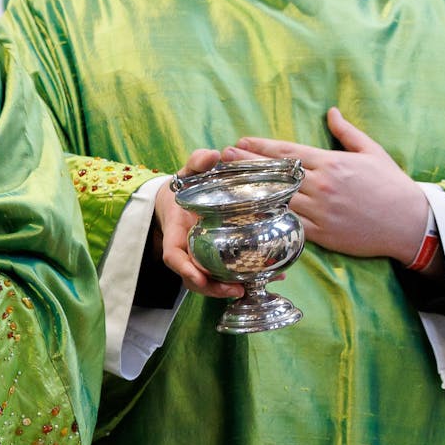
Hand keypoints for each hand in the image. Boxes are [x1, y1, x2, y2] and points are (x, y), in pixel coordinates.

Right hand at [155, 149, 243, 298]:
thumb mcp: (185, 174)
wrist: (177, 202)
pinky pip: (227, 273)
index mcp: (175, 233)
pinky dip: (246, 277)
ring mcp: (200, 257)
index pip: (173, 256)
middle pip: (193, 277)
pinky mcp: (216, 259)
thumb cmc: (181, 190)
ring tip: (252, 286)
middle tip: (236, 289)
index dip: (184, 269)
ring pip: (210, 280)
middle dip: (212, 288)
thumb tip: (212, 155)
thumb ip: (195, 163)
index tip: (198, 277)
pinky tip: (270, 276)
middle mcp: (186, 250)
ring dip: (229, 288)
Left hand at [227, 107, 427, 262]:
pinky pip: (288, 224)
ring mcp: (320, 211)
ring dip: (250, 190)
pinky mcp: (322, 234)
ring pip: (276, 198)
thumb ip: (347, 132)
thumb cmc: (393, 186)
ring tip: (227, 183)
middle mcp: (322, 186)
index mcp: (331, 163)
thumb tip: (330, 111)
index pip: (286, 152)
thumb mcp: (372, 152)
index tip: (240, 141)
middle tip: (223, 157)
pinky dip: (267, 217)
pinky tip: (248, 212)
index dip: (260, 147)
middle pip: (274, 173)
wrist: (413, 224)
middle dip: (246, 164)